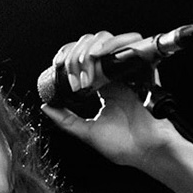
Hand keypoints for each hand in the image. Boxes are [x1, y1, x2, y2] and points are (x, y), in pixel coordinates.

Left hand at [39, 31, 185, 168]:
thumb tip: (46, 106)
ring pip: (108, 40)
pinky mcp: (144, 71)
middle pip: (92, 45)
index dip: (68, 55)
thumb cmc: (123, 146)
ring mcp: (129, 72)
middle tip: (72, 75)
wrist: (147, 153)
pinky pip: (131, 45)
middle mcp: (115, 77)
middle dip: (76, 54)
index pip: (83, 58)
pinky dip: (114, 44)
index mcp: (103, 87)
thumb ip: (65, 120)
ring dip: (91, 48)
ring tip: (85, 66)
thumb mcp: (86, 132)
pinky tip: (99, 56)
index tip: (58, 65)